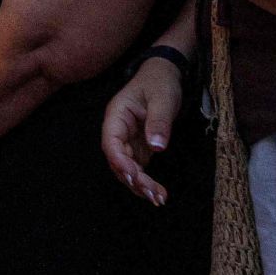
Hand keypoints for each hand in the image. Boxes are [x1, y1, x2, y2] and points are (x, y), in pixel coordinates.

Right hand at [101, 56, 184, 205]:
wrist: (164, 76)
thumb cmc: (160, 83)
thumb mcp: (163, 98)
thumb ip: (159, 121)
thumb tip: (157, 147)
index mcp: (116, 116)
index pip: (111, 143)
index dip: (120, 162)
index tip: (134, 176)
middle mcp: (118, 131)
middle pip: (118, 161)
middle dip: (134, 180)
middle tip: (153, 195)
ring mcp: (127, 141)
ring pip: (127, 169)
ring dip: (140, 185)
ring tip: (158, 198)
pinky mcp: (138, 148)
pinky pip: (138, 169)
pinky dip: (146, 182)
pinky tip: (158, 193)